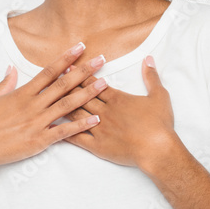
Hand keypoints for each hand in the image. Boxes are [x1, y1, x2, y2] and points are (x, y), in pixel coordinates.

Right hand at [0, 42, 108, 177]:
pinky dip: (81, 125)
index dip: (66, 58)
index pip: (48, 71)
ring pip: (67, 105)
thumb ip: (4, 84)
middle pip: (63, 84)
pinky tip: (96, 119)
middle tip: (101, 59)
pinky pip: (64, 131)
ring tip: (104, 83)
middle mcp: (33, 105)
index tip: (80, 47)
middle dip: (83, 70)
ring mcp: (37, 123)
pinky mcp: (39, 140)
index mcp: (22, 93)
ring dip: (87, 93)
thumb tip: (10, 69)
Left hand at [56, 55, 177, 168]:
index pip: (94, 84)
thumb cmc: (160, 123)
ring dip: (63, 105)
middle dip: (67, 87)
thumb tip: (149, 59)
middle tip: (53, 79)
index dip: (81, 76)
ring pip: (77, 114)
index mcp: (117, 99)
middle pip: (81, 96)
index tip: (68, 68)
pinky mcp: (98, 146)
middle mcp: (105, 111)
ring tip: (49, 99)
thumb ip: (152, 77)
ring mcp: (99, 129)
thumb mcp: (159, 96)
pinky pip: (78, 138)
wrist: (157, 149)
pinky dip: (64, 132)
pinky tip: (53, 128)